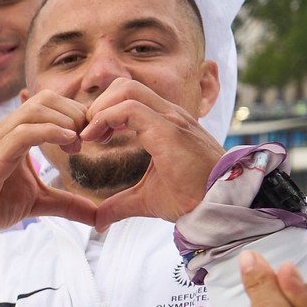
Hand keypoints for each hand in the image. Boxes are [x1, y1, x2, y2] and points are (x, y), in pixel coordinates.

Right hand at [0, 92, 97, 233]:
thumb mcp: (37, 203)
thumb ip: (66, 203)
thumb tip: (97, 217)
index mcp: (14, 135)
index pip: (48, 105)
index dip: (75, 115)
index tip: (89, 140)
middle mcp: (4, 132)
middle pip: (45, 99)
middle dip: (74, 114)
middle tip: (86, 141)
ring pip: (36, 109)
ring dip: (65, 122)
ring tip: (77, 146)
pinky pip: (24, 132)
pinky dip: (51, 132)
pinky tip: (68, 144)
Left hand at [81, 79, 225, 230]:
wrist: (219, 205)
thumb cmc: (191, 198)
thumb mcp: (146, 199)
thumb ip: (120, 204)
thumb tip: (98, 221)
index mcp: (165, 123)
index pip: (128, 97)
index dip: (103, 112)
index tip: (90, 138)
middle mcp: (169, 114)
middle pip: (124, 85)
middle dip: (98, 105)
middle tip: (87, 135)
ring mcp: (170, 119)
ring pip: (126, 90)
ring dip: (99, 110)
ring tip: (90, 137)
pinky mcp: (169, 130)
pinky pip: (130, 109)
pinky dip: (104, 119)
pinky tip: (95, 139)